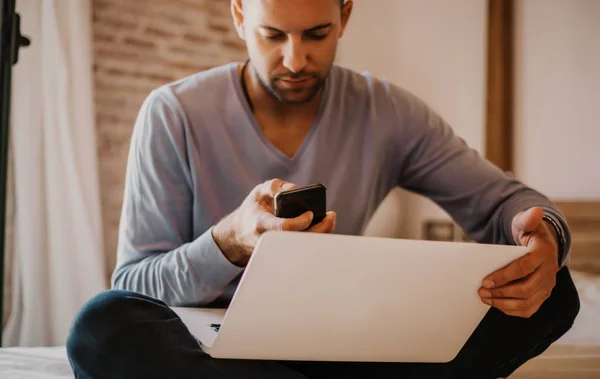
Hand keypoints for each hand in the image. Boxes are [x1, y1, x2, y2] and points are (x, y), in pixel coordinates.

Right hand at [212, 179, 335, 265]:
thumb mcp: (257, 193)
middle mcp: (271, 240)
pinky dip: (316, 238)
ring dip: (321, 234)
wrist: (240, 236)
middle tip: (330, 216)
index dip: (300, 222)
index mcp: (262, 224)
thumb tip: (292, 187)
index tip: (309, 214)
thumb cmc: (251, 212)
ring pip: (304, 247)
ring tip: (330, 219)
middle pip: (300, 240)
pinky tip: (324, 227)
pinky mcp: (285, 254)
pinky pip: (304, 248)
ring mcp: (279, 250)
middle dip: (319, 229)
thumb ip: (273, 186)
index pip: (284, 227)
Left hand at [478, 207, 559, 317]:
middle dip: (500, 292)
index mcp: (544, 251)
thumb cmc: (527, 233)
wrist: (539, 244)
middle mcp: (550, 270)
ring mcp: (548, 285)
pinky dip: (511, 310)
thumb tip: (535, 211)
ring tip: (485, 297)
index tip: (485, 281)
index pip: (524, 267)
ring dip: (503, 303)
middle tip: (481, 291)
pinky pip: (529, 309)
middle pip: (525, 289)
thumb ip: (527, 218)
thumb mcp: (525, 222)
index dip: (504, 276)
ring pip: (527, 302)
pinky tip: (496, 303)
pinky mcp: (544, 295)